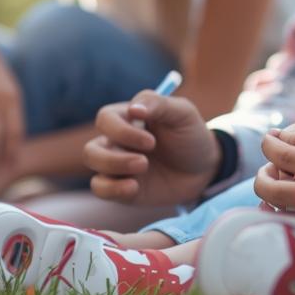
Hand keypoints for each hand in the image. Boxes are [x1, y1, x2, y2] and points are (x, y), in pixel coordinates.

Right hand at [84, 91, 219, 204]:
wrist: (204, 169)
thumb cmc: (190, 135)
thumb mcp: (183, 114)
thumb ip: (159, 104)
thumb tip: (134, 109)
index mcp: (127, 118)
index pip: (105, 119)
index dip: (122, 131)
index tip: (151, 141)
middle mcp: (116, 141)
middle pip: (90, 148)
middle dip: (114, 158)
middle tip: (145, 162)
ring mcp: (116, 165)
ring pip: (93, 167)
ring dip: (113, 169)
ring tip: (143, 169)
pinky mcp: (120, 187)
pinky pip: (100, 188)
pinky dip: (112, 189)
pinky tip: (134, 188)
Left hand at [253, 120, 294, 209]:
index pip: (290, 142)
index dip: (276, 139)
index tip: (274, 137)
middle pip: (276, 163)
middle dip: (266, 157)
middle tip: (267, 158)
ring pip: (276, 194)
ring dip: (265, 185)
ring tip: (269, 179)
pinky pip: (293, 216)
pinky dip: (281, 209)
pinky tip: (282, 204)